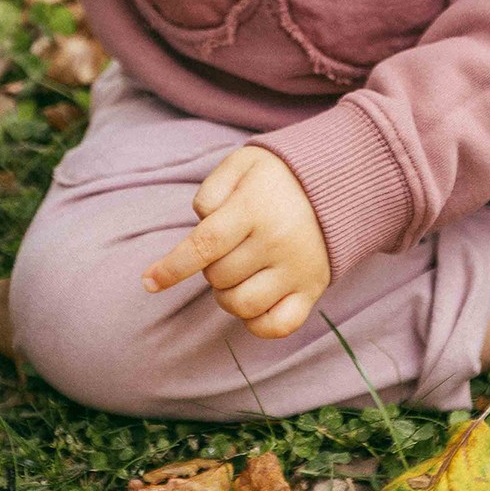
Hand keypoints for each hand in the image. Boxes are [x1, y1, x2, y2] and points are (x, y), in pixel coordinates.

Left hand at [143, 146, 331, 338]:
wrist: (340, 183)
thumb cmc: (279, 176)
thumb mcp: (242, 164)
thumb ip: (211, 191)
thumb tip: (199, 224)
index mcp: (254, 209)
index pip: (204, 246)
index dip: (171, 268)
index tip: (149, 281)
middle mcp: (277, 242)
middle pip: (218, 277)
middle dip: (209, 269)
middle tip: (225, 249)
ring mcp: (297, 269)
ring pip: (242, 305)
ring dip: (227, 296)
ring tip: (237, 274)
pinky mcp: (313, 289)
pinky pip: (278, 326)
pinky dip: (257, 324)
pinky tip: (253, 304)